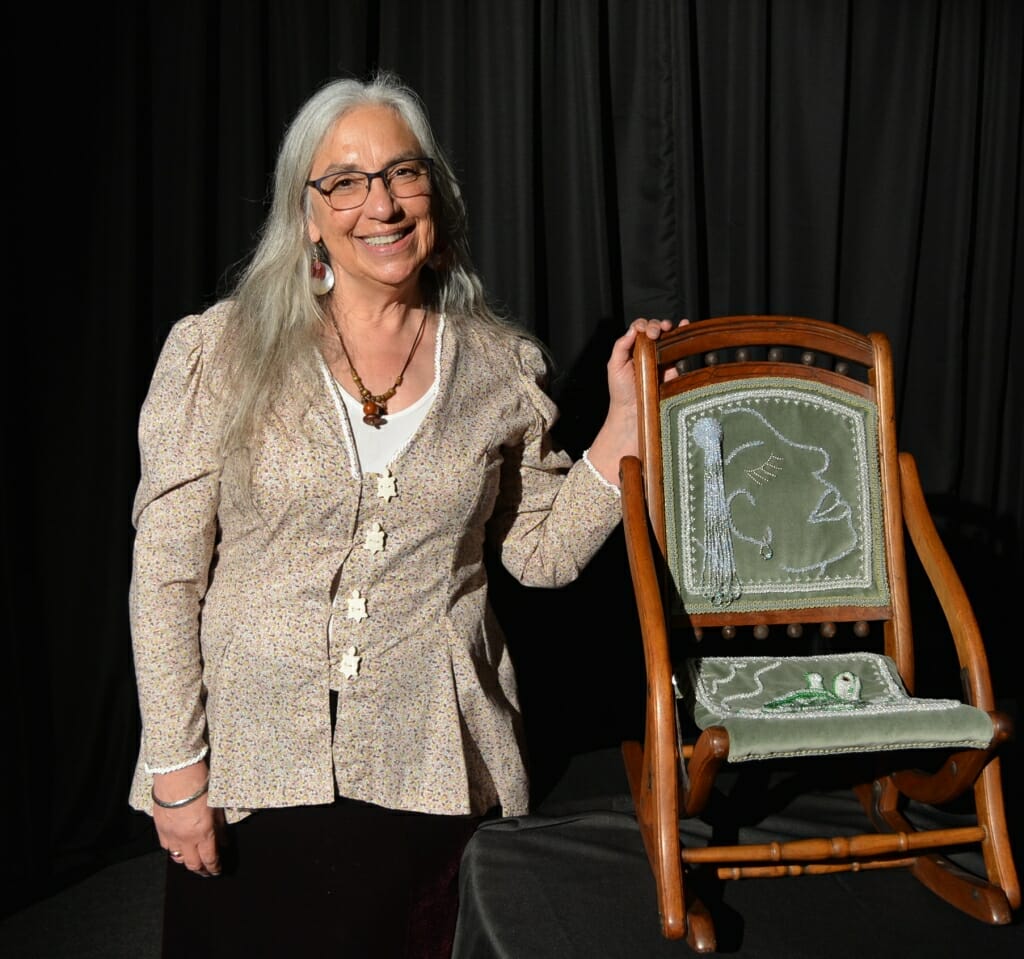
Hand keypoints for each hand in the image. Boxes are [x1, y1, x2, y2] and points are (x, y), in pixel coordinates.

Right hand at [152, 763, 223, 876]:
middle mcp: (186, 838)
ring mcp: (171, 835)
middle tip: (208, 872)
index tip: (218, 871)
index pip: (210, 859)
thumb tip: (225, 842)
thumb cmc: (200, 785)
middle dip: (202, 871)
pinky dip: (174, 850)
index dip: (215, 868)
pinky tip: (180, 848)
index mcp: (203, 833)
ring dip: (187, 862)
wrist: (177, 774)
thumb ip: (221, 827)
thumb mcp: (217, 807)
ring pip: (177, 859)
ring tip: (195, 862)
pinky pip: (166, 847)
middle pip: (193, 865)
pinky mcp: (160, 829)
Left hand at [588, 317, 688, 483]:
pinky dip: (684, 335)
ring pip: (668, 336)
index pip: (640, 329)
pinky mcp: (674, 368)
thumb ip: (621, 346)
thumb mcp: (614, 367)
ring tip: (668, 327)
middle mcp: (648, 352)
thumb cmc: (621, 393)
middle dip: (655, 325)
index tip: (642, 330)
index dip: (643, 325)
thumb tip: (633, 329)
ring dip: (669, 326)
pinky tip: (685, 326)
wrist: (633, 413)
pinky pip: (680, 350)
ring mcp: (662, 359)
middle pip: (655, 329)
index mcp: (633, 350)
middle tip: (654, 334)